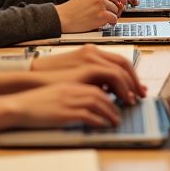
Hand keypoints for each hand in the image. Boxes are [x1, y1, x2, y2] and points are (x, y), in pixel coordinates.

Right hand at [7, 82, 122, 129]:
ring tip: (116, 120)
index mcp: (73, 82)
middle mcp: (73, 89)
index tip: (123, 96)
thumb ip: (76, 94)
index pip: (100, 81)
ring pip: (99, 102)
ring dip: (111, 112)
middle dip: (117, 101)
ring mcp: (69, 100)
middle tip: (124, 110)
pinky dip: (99, 120)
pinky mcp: (64, 113)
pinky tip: (104, 125)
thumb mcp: (59, 93)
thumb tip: (91, 102)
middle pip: (103, 92)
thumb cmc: (37, 102)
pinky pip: (88, 115)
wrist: (18, 105)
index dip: (115, 88)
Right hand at [31, 45, 146, 101]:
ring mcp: (83, 71)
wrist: (30, 85)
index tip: (138, 88)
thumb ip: (95, 78)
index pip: (120, 61)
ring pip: (114, 81)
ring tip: (126, 107)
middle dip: (133, 84)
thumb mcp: (77, 74)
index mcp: (91, 53)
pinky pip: (99, 96)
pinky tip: (108, 117)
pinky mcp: (75, 86)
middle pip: (122, 68)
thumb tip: (112, 89)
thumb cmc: (52, 81)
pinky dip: (108, 107)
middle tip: (139, 97)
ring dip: (123, 96)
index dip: (132, 75)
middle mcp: (90, 57)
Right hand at [56, 0, 126, 33]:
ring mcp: (101, 5)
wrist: (63, 18)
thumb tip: (113, 4)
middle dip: (115, 10)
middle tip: (111, 15)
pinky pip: (114, 19)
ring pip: (116, 11)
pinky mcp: (102, 15)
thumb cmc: (72, 11)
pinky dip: (111, 23)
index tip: (119, 5)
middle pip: (117, 3)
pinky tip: (106, 24)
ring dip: (113, 17)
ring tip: (106, 20)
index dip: (119, 1)